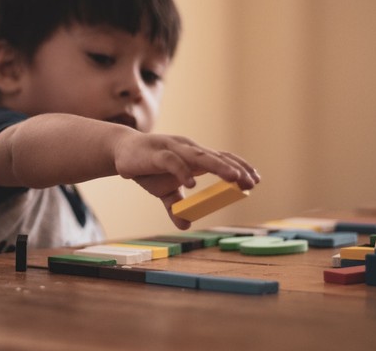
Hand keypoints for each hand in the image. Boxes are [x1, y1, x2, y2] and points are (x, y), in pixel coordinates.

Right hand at [113, 132, 259, 228]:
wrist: (120, 152)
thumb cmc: (146, 167)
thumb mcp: (163, 191)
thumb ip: (176, 206)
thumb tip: (185, 225)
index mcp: (193, 157)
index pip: (221, 158)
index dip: (239, 168)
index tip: (254, 181)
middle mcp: (187, 150)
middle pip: (216, 157)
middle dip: (235, 169)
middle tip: (251, 182)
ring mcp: (173, 149)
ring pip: (199, 156)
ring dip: (218, 166)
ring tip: (234, 177)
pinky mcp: (157, 154)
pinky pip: (173, 162)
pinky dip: (183, 172)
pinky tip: (192, 185)